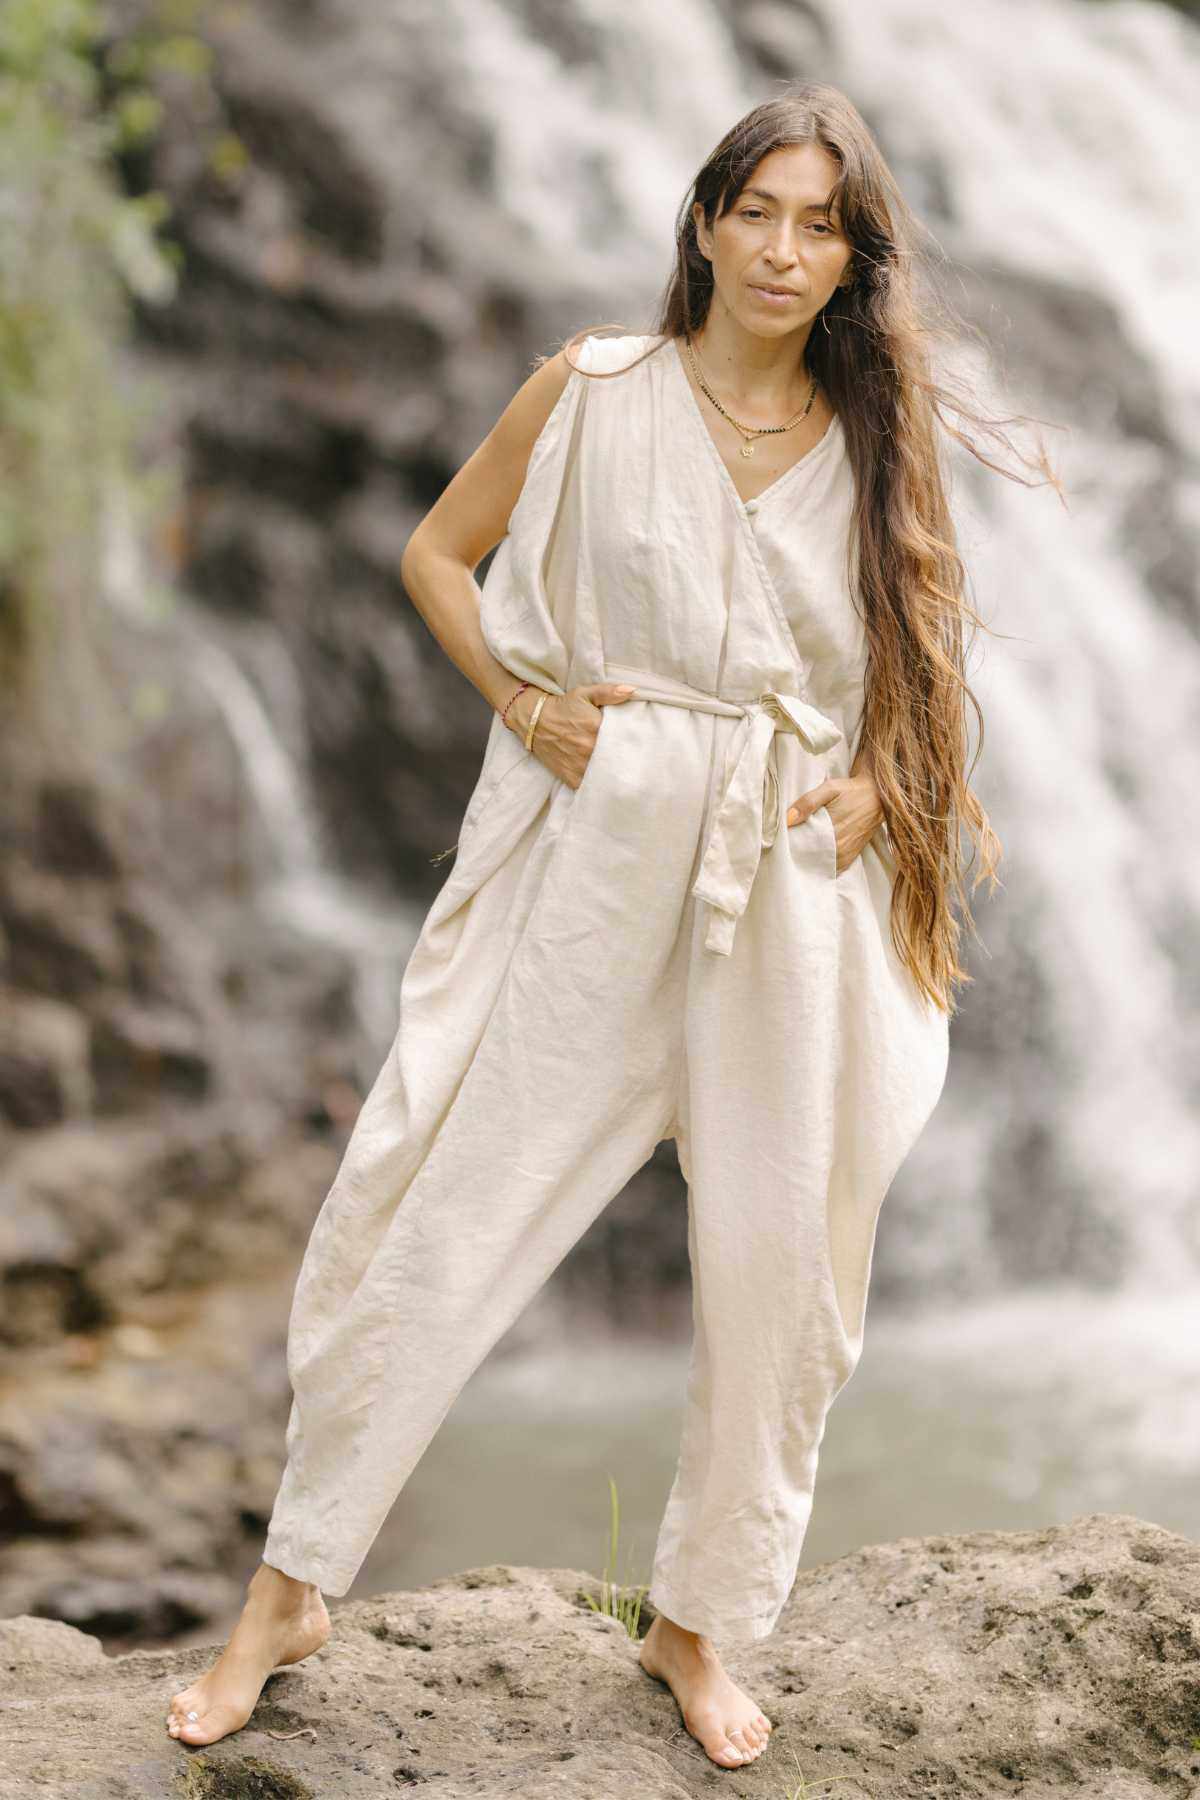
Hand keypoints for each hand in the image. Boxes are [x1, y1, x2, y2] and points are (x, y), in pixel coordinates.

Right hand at [504, 680, 635, 787]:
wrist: (535, 722)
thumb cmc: (563, 707)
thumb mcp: (585, 694)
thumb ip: (610, 692)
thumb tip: (633, 691)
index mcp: (596, 728)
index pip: (623, 739)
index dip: (633, 742)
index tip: (639, 743)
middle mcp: (588, 749)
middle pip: (617, 759)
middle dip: (626, 759)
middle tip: (634, 759)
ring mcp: (580, 766)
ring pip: (606, 775)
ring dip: (613, 774)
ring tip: (622, 772)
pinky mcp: (572, 778)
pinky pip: (592, 787)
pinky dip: (599, 785)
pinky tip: (605, 781)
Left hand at [786, 769, 883, 874]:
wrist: (876, 796)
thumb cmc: (850, 791)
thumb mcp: (830, 789)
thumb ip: (808, 802)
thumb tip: (787, 819)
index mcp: (832, 830)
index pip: (803, 847)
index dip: (788, 847)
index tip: (777, 844)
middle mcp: (840, 847)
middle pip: (809, 859)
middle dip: (795, 856)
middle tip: (782, 851)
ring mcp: (846, 854)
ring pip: (819, 866)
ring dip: (807, 863)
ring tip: (794, 856)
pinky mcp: (850, 857)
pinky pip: (832, 869)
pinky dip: (820, 868)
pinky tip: (810, 862)